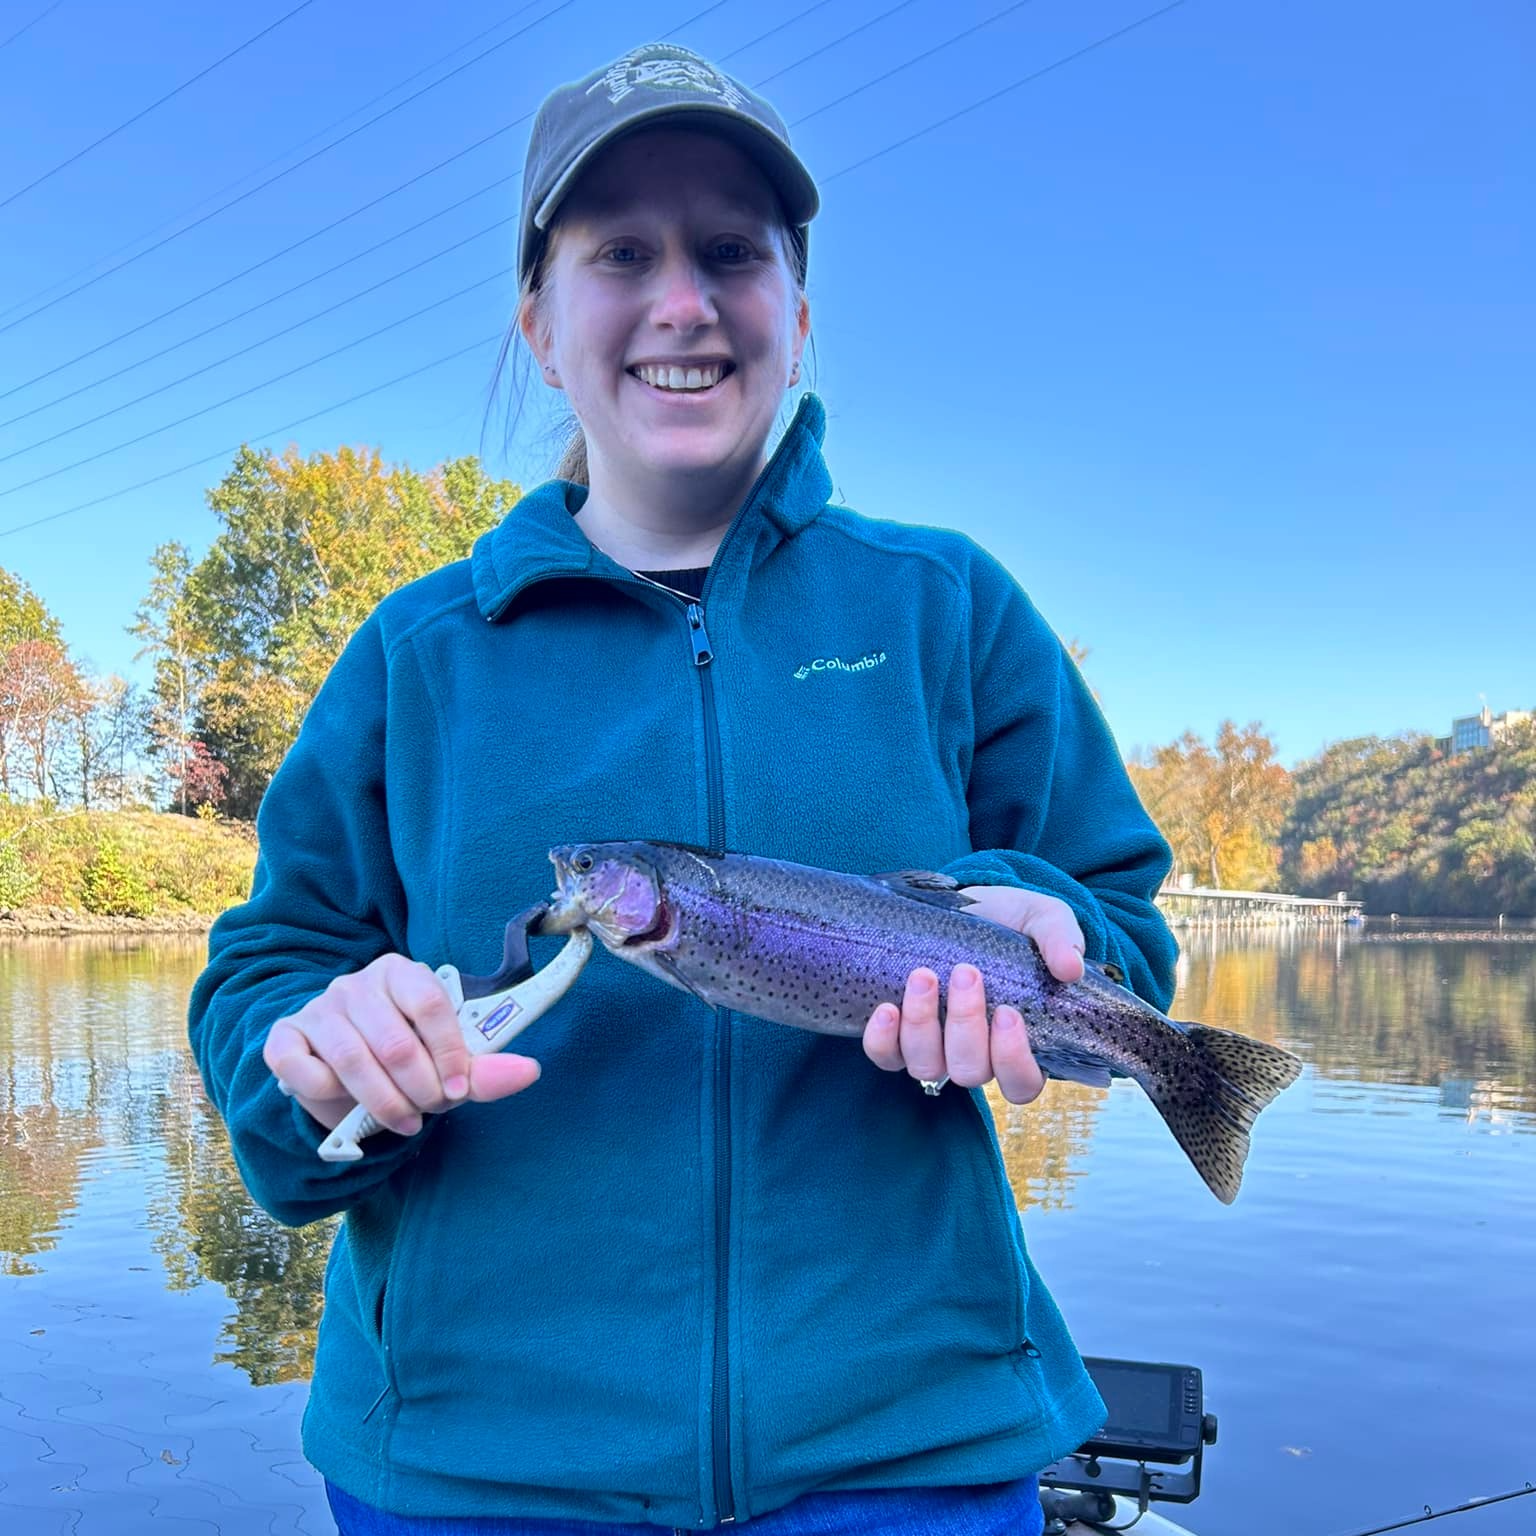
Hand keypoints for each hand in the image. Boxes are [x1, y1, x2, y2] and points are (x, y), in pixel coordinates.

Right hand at [263, 954, 540, 1134]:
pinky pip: (301, 1069)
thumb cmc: (403, 1061)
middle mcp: (355, 984)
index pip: (430, 1004)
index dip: (448, 1052)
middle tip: (429, 1109)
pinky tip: (345, 1105)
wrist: (342, 1072)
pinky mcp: (284, 1037)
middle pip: (394, 1040)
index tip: (459, 1090)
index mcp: (401, 973)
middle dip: (419, 1088)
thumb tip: (530, 1071)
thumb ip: (484, 1069)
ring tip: (403, 1121)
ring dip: (383, 1103)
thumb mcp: (444, 1062)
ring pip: (351, 1060)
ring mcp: (317, 1009)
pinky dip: (326, 1096)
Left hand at [861, 886, 1084, 1103]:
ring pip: (927, 1067)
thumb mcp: (1044, 919)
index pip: (1022, 1083)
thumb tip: (1070, 967)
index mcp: (1022, 1043)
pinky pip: (885, 1057)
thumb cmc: (1012, 922)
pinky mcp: (898, 1036)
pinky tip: (886, 1008)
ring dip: (922, 1025)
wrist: (967, 905)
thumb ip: (1061, 939)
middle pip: (971, 1071)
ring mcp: (936, 1048)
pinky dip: (883, 1040)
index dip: (1013, 1059)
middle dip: (965, 1025)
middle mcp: (978, 1055)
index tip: (1008, 1013)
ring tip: (923, 976)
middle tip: (966, 972)